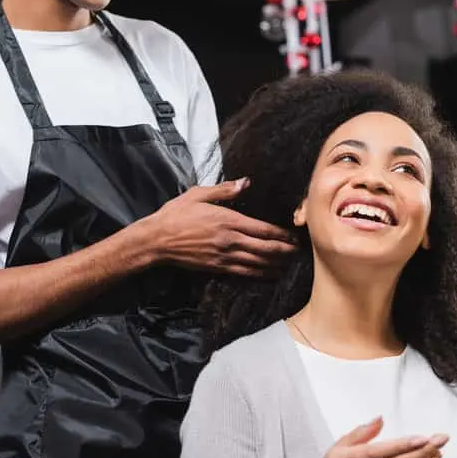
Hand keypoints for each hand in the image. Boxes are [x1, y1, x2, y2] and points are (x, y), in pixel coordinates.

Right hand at [141, 178, 297, 276]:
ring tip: (289, 265)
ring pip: (258, 263)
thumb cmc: (176, 215)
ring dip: (276, 265)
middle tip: (298, 252)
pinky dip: (259, 274)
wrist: (157, 240)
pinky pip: (244, 272)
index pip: (263, 229)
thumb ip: (224, 190)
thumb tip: (245, 182)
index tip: (294, 236)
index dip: (282, 234)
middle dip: (284, 251)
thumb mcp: (198, 194)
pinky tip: (269, 275)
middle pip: (266, 249)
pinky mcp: (217, 267)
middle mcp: (230, 240)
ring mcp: (224, 256)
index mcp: (228, 220)